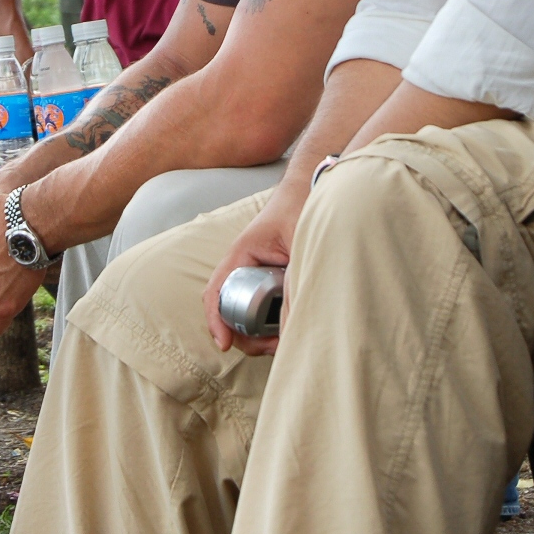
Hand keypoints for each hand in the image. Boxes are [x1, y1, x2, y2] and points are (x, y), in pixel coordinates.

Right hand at [202, 182, 309, 355]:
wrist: (317, 188)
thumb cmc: (303, 207)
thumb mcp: (301, 248)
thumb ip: (296, 286)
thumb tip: (290, 329)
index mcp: (242, 254)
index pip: (216, 292)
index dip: (216, 320)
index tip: (224, 343)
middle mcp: (244, 266)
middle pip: (231, 310)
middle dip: (245, 334)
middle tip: (272, 346)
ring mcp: (258, 274)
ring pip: (248, 312)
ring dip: (261, 331)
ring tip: (285, 338)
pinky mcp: (273, 279)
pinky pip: (264, 307)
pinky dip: (272, 322)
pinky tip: (290, 326)